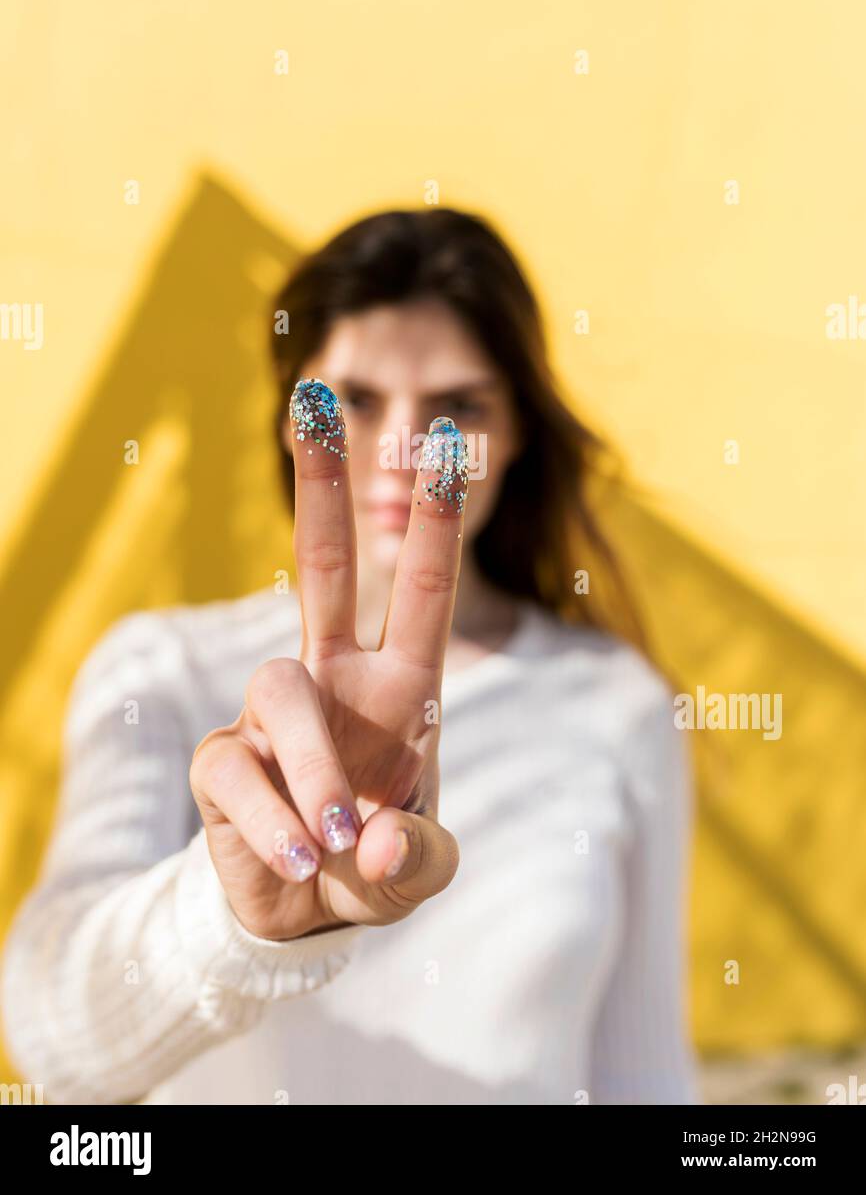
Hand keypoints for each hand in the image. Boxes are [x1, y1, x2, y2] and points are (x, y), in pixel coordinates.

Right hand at [189, 379, 469, 941]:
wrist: (306, 912)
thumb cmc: (377, 864)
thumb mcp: (420, 872)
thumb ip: (420, 862)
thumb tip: (377, 840)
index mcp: (402, 687)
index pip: (422, 589)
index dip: (433, 518)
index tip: (447, 440)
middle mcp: (335, 679)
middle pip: (323, 564)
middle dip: (322, 483)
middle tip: (315, 400)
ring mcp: (274, 713)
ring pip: (281, 687)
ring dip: (316, 766)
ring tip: (336, 839)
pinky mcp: (224, 759)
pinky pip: (239, 771)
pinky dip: (274, 820)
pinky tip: (299, 857)